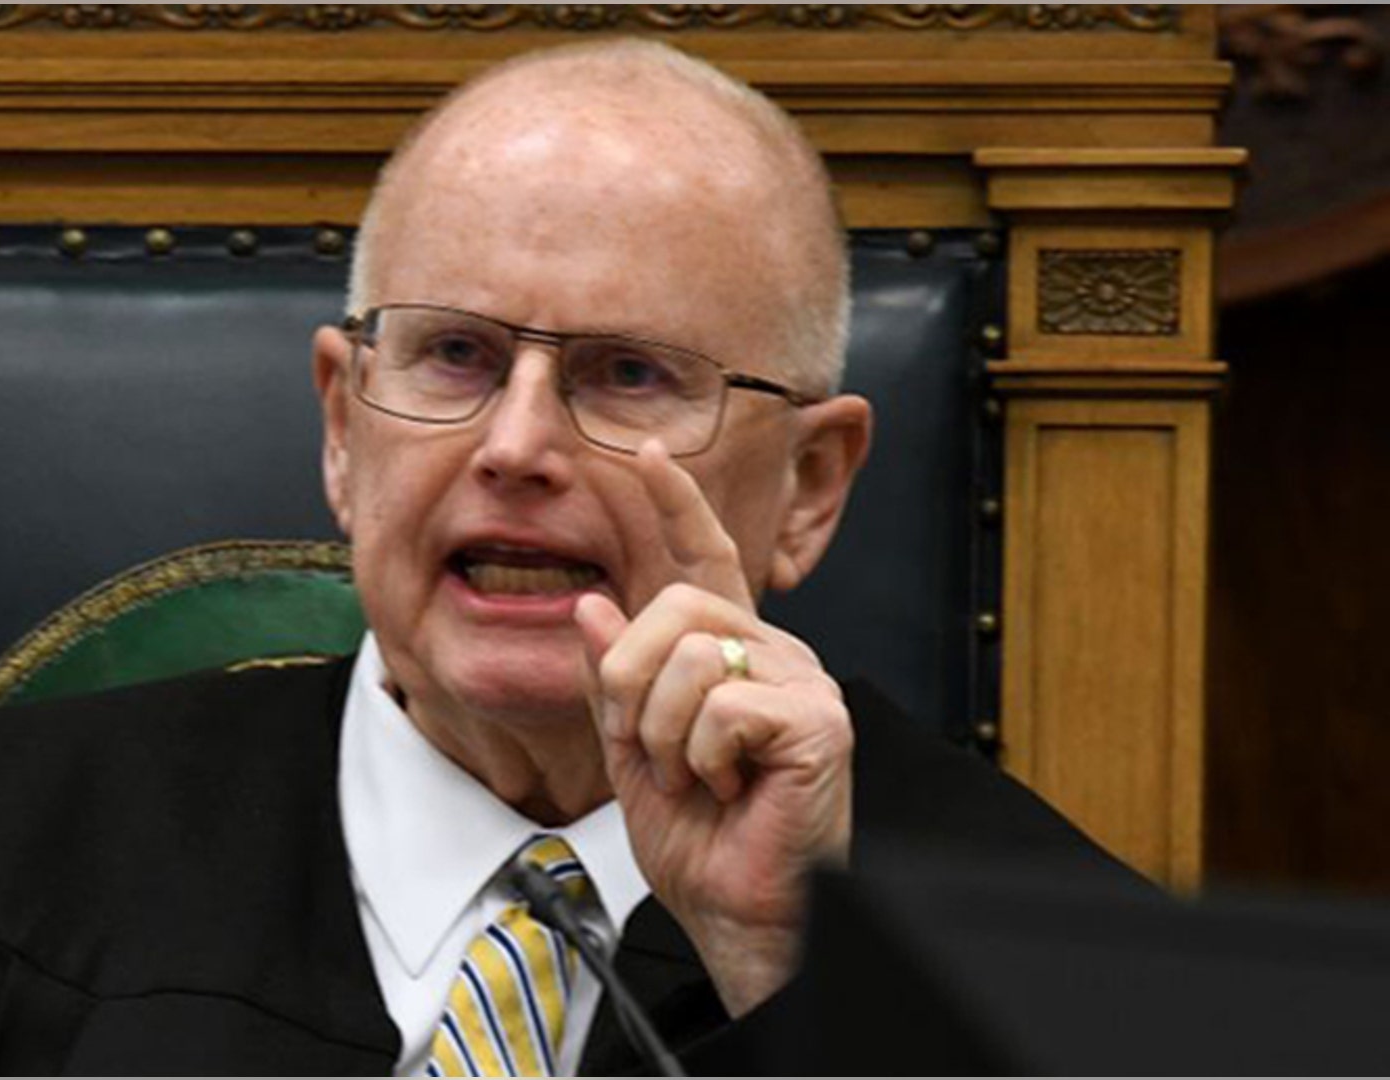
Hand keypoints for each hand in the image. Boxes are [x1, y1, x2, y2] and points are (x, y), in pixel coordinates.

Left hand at [575, 441, 852, 1016]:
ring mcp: (803, 683)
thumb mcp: (633, 750)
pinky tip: (733, 790)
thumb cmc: (702, 841)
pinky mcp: (817, 720)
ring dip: (667, 735)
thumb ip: (614, 678)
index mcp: (731, 653)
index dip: (676, 505)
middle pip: (672, 609)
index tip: (648, 452)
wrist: (740, 913)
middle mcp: (775, 653)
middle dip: (632, 687)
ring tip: (701, 778)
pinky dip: (704, 759)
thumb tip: (592, 603)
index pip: (704, 560)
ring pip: (690, 656)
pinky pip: (721, 705)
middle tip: (655, 751)